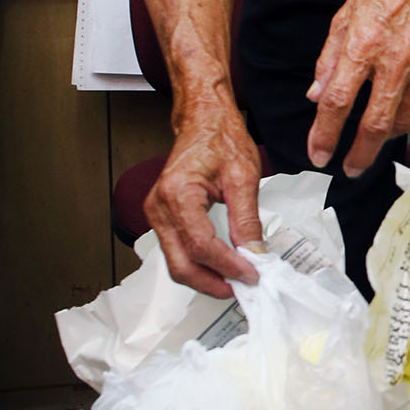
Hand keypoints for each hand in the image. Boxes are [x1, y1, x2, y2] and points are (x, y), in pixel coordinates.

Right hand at [144, 101, 264, 297]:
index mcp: (178, 194)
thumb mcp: (243, 177)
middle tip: (243, 288)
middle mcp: (160, 207)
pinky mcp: (162, 217)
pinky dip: (199, 264)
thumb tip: (253, 253)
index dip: (228, 267)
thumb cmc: (220, 138)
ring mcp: (156, 214)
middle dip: (213, 283)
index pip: (201, 246)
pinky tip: (221, 267)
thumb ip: (247, 219)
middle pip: (181, 264)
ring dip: (206, 277)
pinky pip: (177, 250)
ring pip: (177, 262)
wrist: (203, 120)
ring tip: (235, 280)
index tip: (252, 274)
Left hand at [306, 0, 409, 174]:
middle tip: (349, 168)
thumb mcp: (345, 15)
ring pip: (403, 123)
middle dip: (358, 155)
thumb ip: (329, 59)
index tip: (318, 153)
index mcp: (363, 45)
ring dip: (384, 138)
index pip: (337, 102)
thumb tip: (316, 95)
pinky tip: (402, 119)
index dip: (324, 134)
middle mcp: (394, 61)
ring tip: (373, 138)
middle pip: (374, 125)